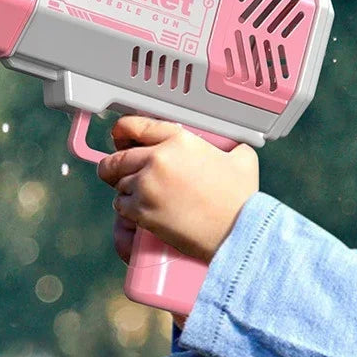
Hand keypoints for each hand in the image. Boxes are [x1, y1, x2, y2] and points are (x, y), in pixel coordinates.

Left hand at [98, 116, 259, 262]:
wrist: (236, 231)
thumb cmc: (240, 198)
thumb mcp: (241, 158)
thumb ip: (229, 146)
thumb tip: (230, 147)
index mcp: (179, 140)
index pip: (135, 126)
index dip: (122, 131)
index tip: (120, 137)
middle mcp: (158, 159)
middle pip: (118, 157)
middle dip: (115, 165)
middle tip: (119, 171)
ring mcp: (147, 186)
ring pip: (117, 182)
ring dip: (124, 187)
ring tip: (138, 193)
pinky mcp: (142, 211)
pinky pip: (120, 204)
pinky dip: (125, 206)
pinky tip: (137, 207)